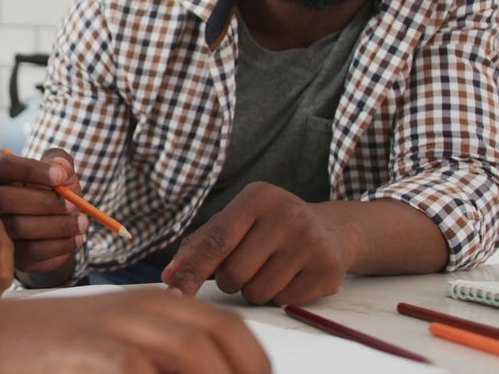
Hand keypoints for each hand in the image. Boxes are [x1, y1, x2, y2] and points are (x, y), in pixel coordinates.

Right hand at [0, 149, 88, 282]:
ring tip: (81, 223)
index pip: (3, 166)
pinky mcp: (11, 253)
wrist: (58, 225)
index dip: (31, 170)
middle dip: (43, 202)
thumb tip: (61, 167)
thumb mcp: (59, 171)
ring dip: (57, 225)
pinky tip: (76, 239)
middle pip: (4, 199)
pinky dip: (59, 245)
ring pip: (19, 227)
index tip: (60, 176)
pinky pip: (32, 251)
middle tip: (72, 204)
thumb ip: (60, 161)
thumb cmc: (53, 192)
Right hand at [0, 289, 270, 373]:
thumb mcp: (114, 344)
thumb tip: (204, 368)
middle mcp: (140, 306)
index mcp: (152, 303)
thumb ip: (156, 357)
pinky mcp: (88, 346)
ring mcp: (115, 323)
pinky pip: (138, 366)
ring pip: (192, 348)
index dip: (255, 360)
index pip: (227, 325)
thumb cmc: (52, 349)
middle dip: (245, 370)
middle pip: (218, 333)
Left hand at [162, 182, 353, 305]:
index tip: (173, 292)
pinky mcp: (328, 269)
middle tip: (247, 264)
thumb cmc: (267, 228)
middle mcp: (287, 214)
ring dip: (255, 289)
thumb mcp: (235, 223)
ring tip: (270, 268)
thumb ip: (199, 247)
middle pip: (235, 273)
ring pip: (258, 292)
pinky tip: (291, 275)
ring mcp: (311, 241)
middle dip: (231, 279)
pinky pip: (284, 302)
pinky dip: (280, 296)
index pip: (216, 240)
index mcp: (257, 197)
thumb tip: (169, 278)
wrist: (329, 230)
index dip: (192, 269)